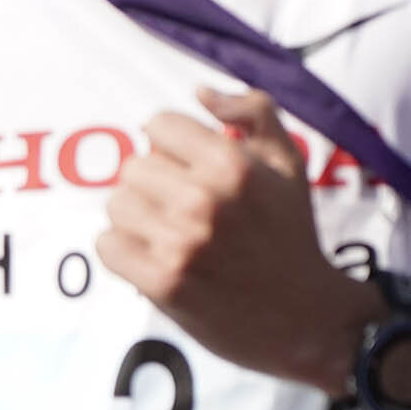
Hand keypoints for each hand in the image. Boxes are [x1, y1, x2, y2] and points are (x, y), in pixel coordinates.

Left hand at [100, 90, 379, 390]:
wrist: (303, 317)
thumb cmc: (291, 235)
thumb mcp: (289, 162)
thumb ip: (253, 112)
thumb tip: (200, 92)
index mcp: (232, 163)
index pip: (156, 125)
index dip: (168, 144)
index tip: (183, 166)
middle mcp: (203, 200)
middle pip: (132, 166)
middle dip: (152, 183)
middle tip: (177, 206)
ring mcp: (179, 243)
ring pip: (116, 205)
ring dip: (135, 217)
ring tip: (166, 233)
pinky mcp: (161, 282)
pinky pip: (107, 246)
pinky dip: (122, 251)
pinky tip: (151, 257)